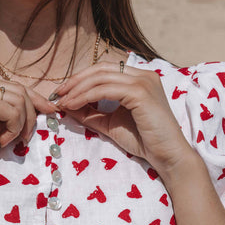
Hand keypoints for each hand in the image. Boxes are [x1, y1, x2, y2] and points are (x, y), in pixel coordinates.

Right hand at [0, 76, 55, 193]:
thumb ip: (11, 111)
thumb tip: (41, 106)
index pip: (14, 86)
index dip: (35, 99)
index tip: (50, 111)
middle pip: (20, 90)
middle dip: (30, 115)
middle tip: (25, 137)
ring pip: (19, 99)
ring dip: (21, 124)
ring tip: (9, 140)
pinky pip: (12, 111)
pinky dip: (13, 128)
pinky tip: (2, 141)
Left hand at [53, 61, 195, 178]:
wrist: (167, 156)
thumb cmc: (144, 141)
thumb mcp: (111, 123)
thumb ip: (91, 113)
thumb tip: (67, 106)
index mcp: (139, 78)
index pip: (104, 70)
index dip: (81, 78)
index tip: (63, 93)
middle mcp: (143, 74)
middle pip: (100, 69)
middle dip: (75, 80)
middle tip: (57, 94)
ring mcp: (143, 81)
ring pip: (100, 78)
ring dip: (77, 89)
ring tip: (63, 102)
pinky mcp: (140, 92)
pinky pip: (105, 90)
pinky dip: (85, 96)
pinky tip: (73, 106)